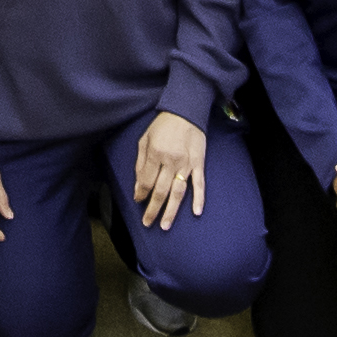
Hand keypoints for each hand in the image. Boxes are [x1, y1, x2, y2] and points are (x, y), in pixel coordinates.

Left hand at [133, 111, 209, 228]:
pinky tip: (196, 212)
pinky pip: (199, 184)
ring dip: (171, 211)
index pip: (145, 181)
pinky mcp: (199, 163)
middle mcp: (170, 161)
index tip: (138, 201)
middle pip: (160, 191)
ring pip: (178, 192)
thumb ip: (140, 163)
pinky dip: (199, 199)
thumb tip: (137, 186)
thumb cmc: (163, 126)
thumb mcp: (144, 139)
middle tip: (147, 223)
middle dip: (152, 209)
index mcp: (155, 154)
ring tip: (165, 225)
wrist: (186, 111)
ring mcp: (186, 164)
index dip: (140, 193)